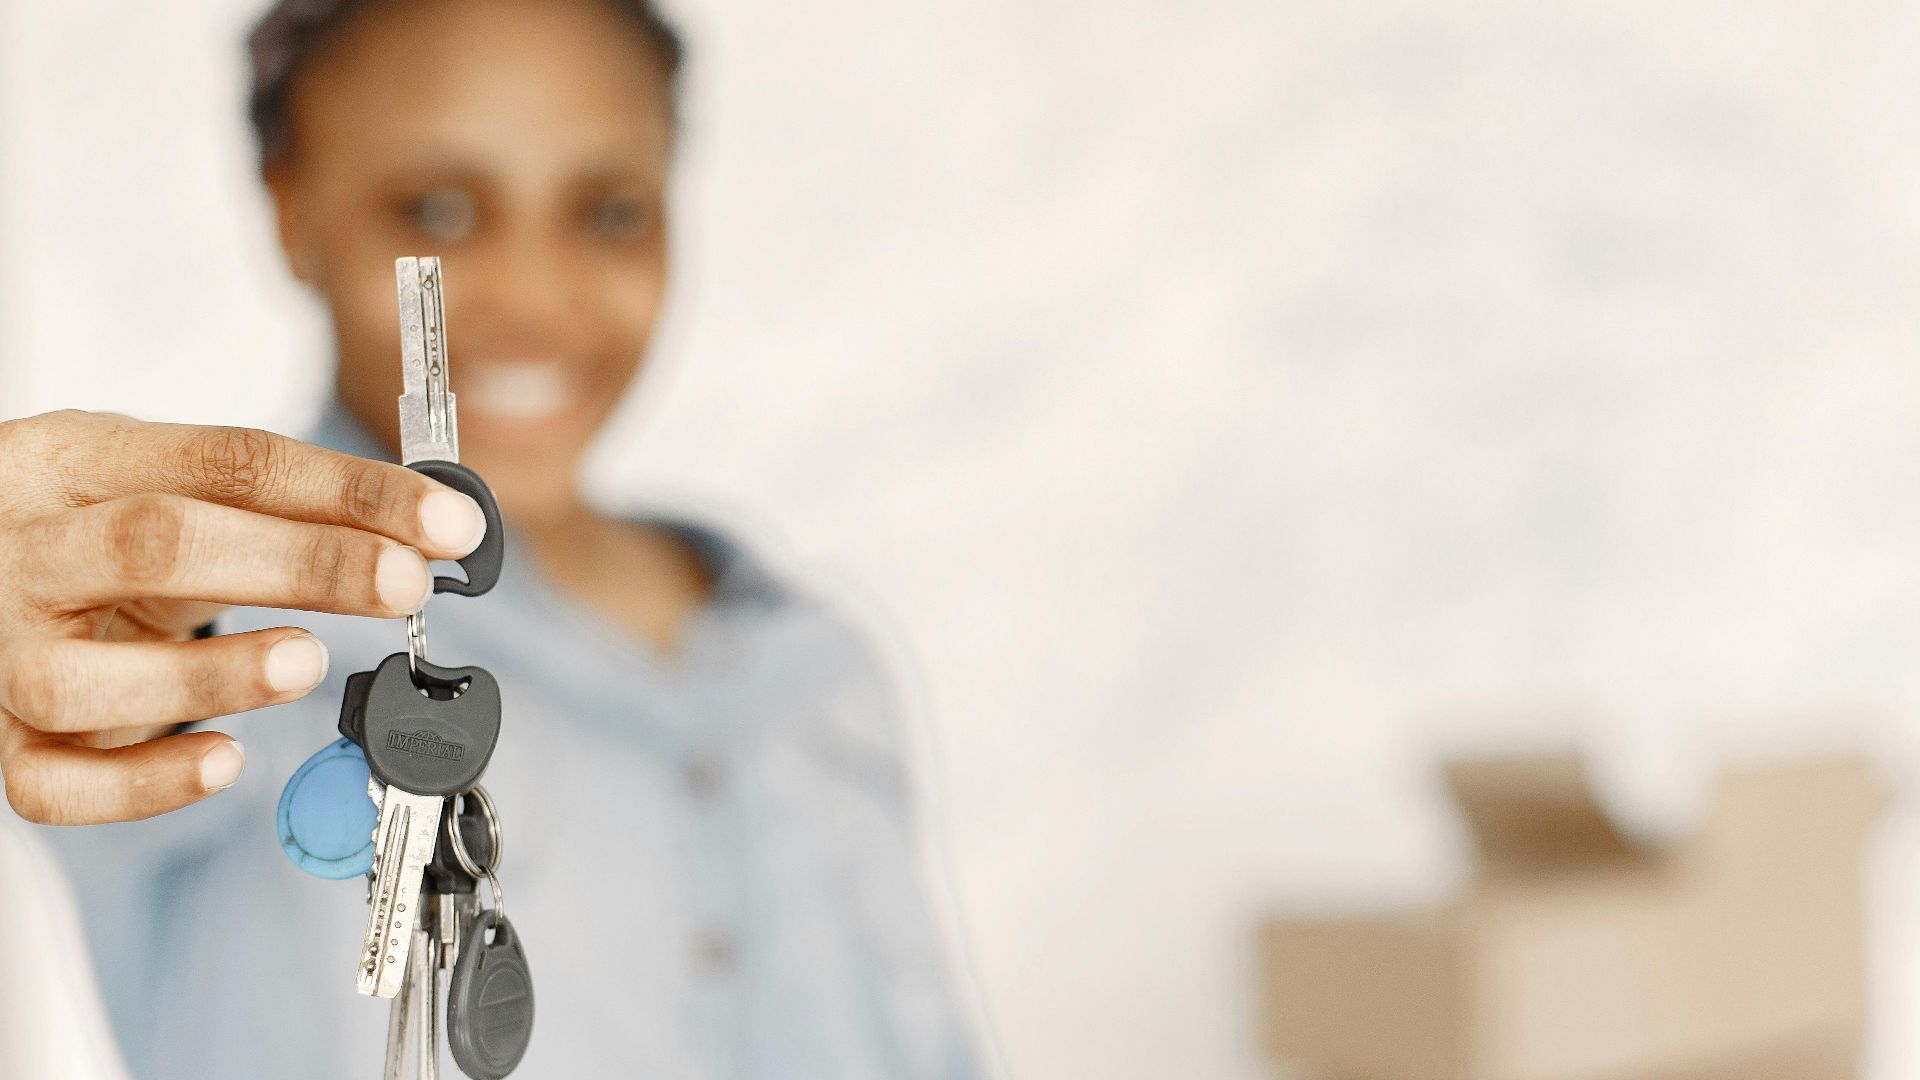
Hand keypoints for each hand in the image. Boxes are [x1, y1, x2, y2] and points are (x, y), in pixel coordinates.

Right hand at [0, 410, 487, 823]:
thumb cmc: (107, 529)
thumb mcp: (177, 484)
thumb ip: (291, 503)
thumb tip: (437, 532)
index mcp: (73, 459)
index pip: (228, 461)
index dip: (351, 491)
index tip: (448, 524)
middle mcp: (22, 548)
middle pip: (155, 546)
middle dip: (301, 564)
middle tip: (406, 585)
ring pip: (79, 676)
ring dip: (214, 675)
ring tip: (309, 665)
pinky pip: (51, 784)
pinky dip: (144, 784)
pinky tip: (225, 760)